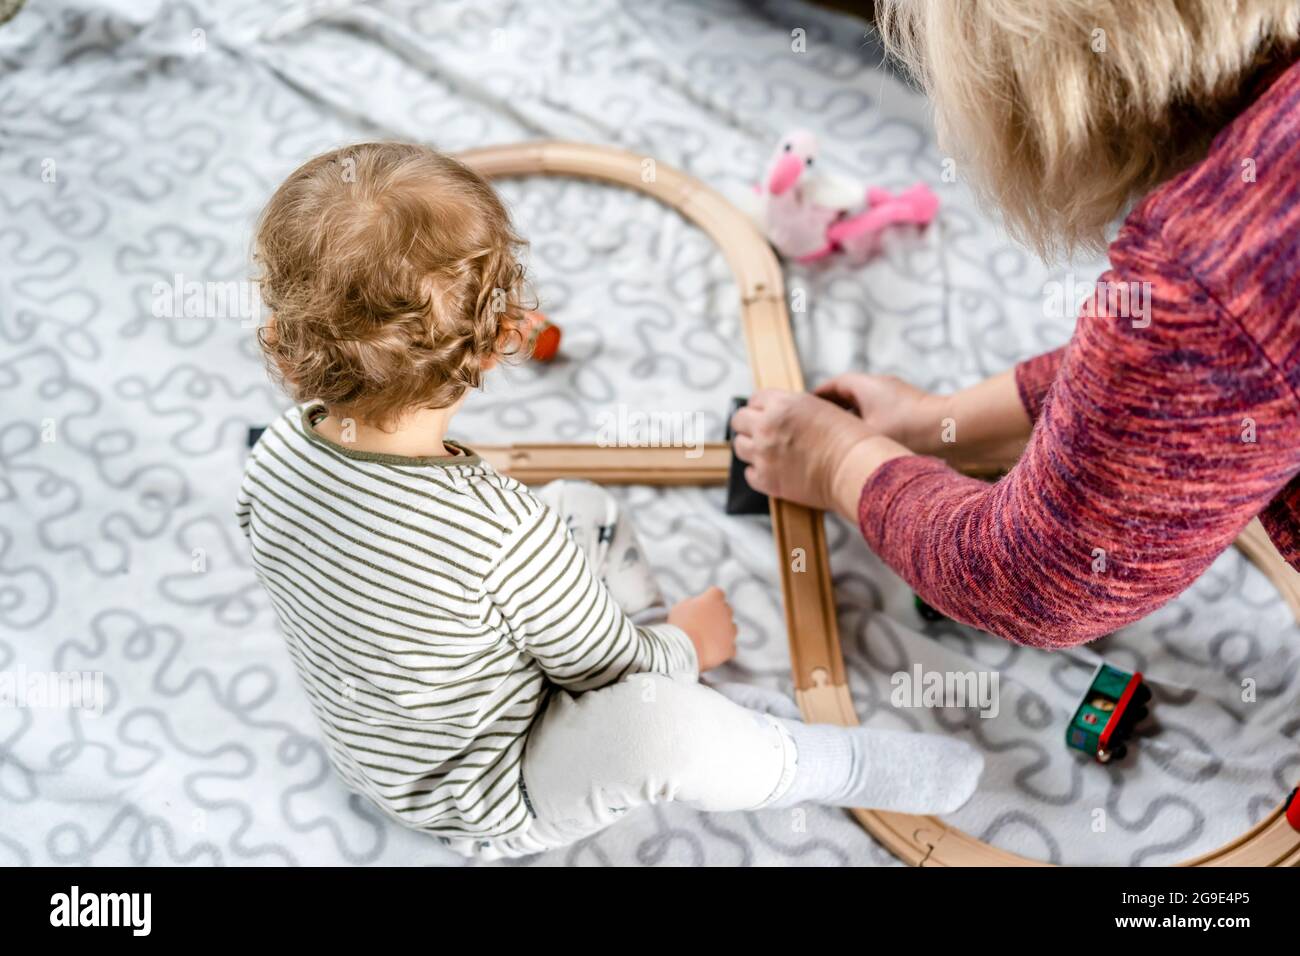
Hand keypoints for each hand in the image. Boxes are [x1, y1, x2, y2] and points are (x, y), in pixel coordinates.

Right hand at [668, 586, 737, 670]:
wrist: (682, 651)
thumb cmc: (678, 626)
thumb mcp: (680, 608)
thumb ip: (692, 604)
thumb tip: (697, 606)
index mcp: (714, 598)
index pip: (716, 593)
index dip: (709, 599)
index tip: (700, 606)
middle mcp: (726, 612)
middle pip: (726, 610)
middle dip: (717, 615)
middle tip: (702, 623)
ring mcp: (730, 631)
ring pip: (731, 628)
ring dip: (722, 632)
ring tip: (705, 639)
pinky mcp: (730, 648)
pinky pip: (729, 647)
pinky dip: (722, 649)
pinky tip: (709, 651)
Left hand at [730, 389, 910, 514]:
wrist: (857, 469)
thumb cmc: (849, 439)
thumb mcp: (821, 407)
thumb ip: (793, 407)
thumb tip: (778, 412)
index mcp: (782, 404)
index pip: (755, 399)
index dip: (762, 407)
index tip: (766, 413)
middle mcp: (768, 426)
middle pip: (738, 420)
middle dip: (749, 424)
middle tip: (760, 432)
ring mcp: (764, 454)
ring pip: (739, 446)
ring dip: (751, 447)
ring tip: (767, 452)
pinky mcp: (766, 479)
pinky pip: (749, 473)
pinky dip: (758, 472)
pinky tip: (772, 470)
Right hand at [814, 373, 949, 454]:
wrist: (954, 431)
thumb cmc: (910, 430)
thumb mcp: (868, 435)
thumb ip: (842, 439)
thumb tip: (822, 445)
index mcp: (865, 386)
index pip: (833, 386)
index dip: (815, 398)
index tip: (802, 411)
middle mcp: (881, 389)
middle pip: (848, 397)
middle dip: (831, 412)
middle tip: (815, 429)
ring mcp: (897, 400)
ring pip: (865, 410)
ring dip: (851, 423)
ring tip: (837, 443)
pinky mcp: (910, 414)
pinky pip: (880, 419)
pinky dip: (868, 430)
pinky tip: (865, 450)